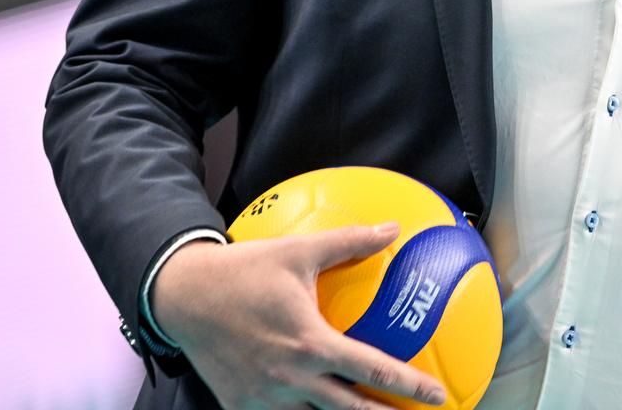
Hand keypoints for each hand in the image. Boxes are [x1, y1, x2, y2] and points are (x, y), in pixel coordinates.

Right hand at [151, 223, 447, 408]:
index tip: (438, 395)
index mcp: (311, 343)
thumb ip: (350, 241)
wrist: (183, 296)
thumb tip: (392, 229)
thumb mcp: (299, 249)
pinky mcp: (241, 406)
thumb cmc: (245, 269)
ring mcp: (265, 399)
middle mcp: (292, 379)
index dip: (411, 386)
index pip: (374, 371)